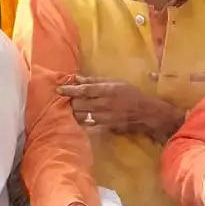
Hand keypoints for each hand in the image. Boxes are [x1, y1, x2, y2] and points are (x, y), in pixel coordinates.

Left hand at [58, 76, 184, 139]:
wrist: (145, 113)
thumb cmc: (131, 94)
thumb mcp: (116, 82)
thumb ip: (95, 81)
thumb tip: (77, 78)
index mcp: (106, 90)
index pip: (83, 90)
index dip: (69, 89)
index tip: (58, 89)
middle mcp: (103, 104)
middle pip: (78, 104)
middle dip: (71, 102)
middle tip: (67, 100)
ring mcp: (103, 118)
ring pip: (81, 116)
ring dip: (74, 112)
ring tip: (73, 109)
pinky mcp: (105, 127)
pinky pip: (88, 125)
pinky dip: (82, 121)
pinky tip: (81, 119)